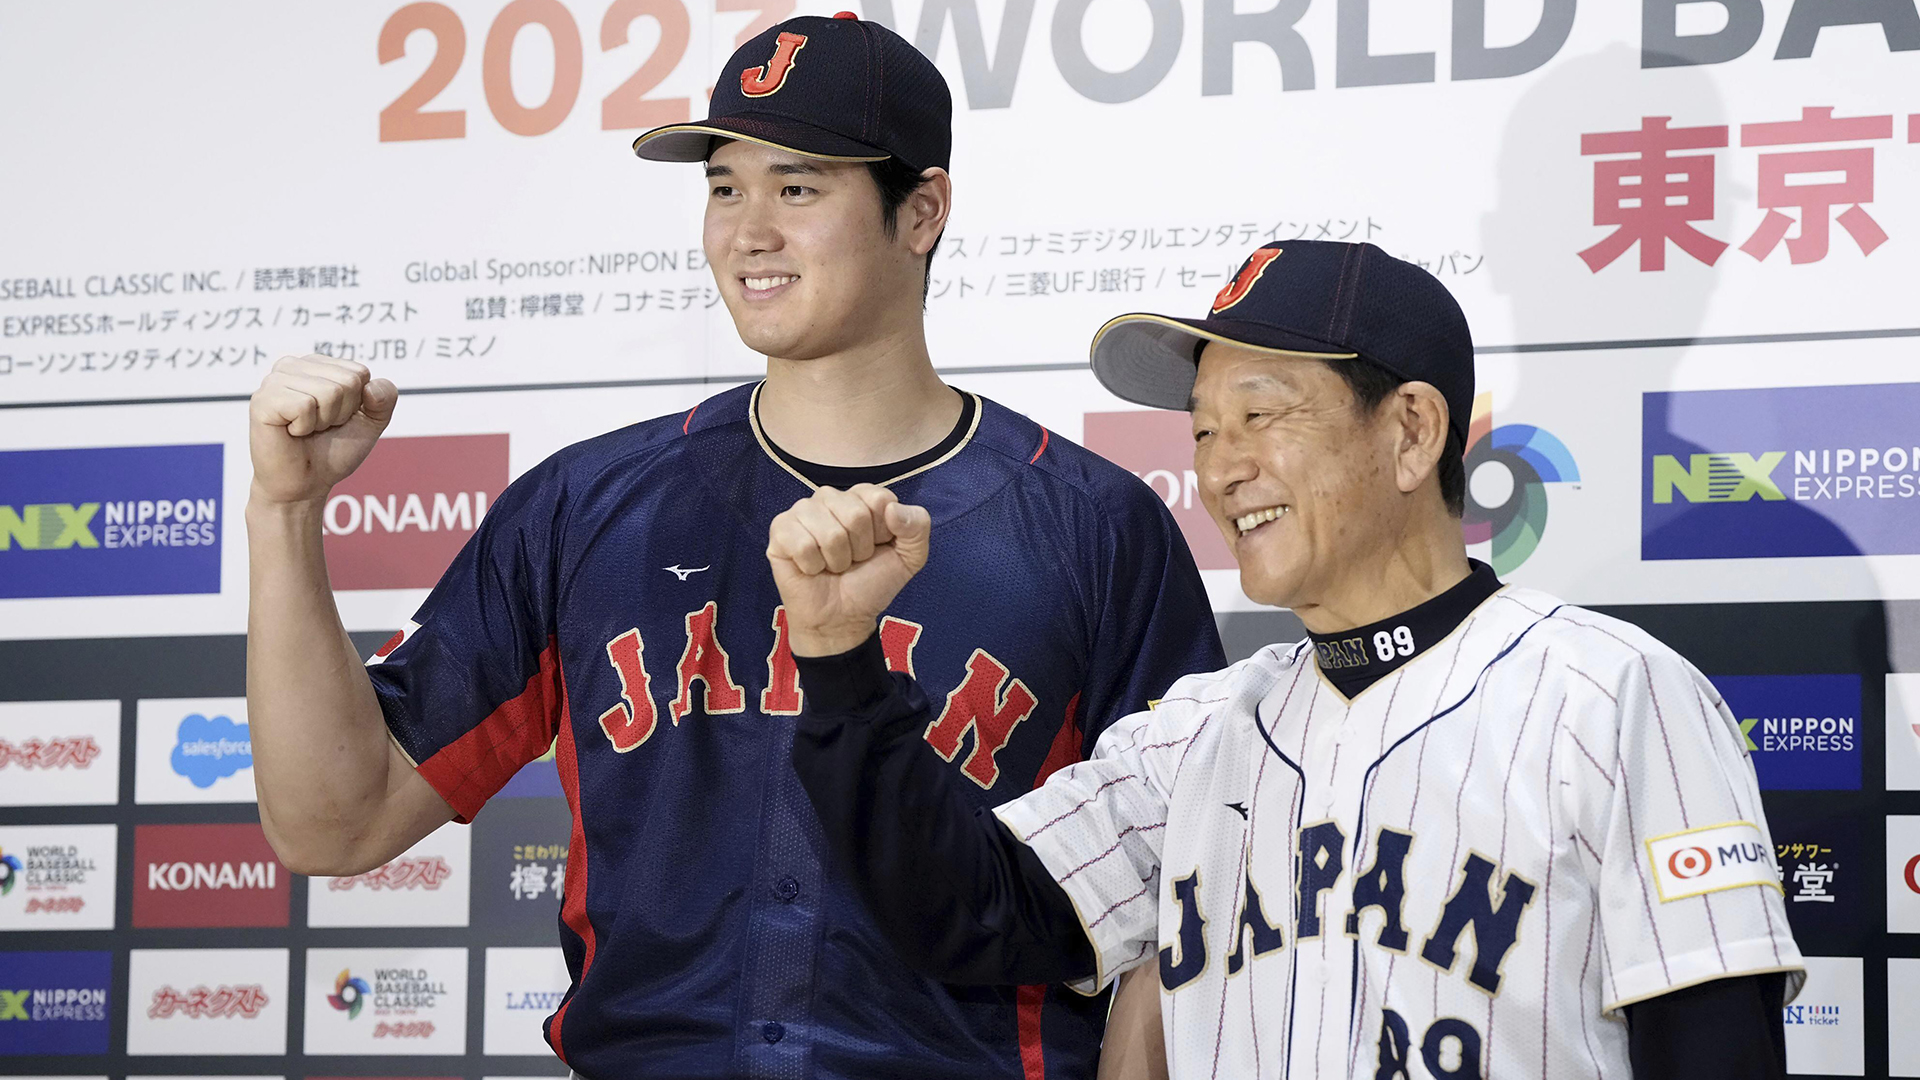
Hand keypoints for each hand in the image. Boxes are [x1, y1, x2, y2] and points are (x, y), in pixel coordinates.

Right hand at [247, 354, 397, 506]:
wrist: (306, 485)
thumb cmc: (333, 450)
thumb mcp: (371, 422)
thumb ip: (385, 397)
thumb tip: (371, 387)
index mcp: (317, 364)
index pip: (360, 373)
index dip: (357, 405)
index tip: (336, 419)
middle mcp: (292, 365)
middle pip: (347, 381)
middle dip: (341, 413)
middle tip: (319, 427)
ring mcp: (274, 380)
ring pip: (329, 392)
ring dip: (324, 421)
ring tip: (305, 429)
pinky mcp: (262, 400)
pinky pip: (304, 406)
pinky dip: (305, 426)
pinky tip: (291, 432)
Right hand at [767, 484, 930, 655]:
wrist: (842, 618)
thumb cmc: (870, 583)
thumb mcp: (910, 557)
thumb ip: (917, 525)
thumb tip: (891, 509)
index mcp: (861, 496)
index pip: (880, 499)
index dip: (883, 532)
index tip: (877, 548)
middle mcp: (830, 497)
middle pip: (855, 514)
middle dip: (860, 549)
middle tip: (852, 561)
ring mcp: (802, 511)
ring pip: (829, 532)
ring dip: (837, 560)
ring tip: (833, 566)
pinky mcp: (779, 531)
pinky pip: (802, 545)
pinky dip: (813, 566)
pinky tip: (812, 569)